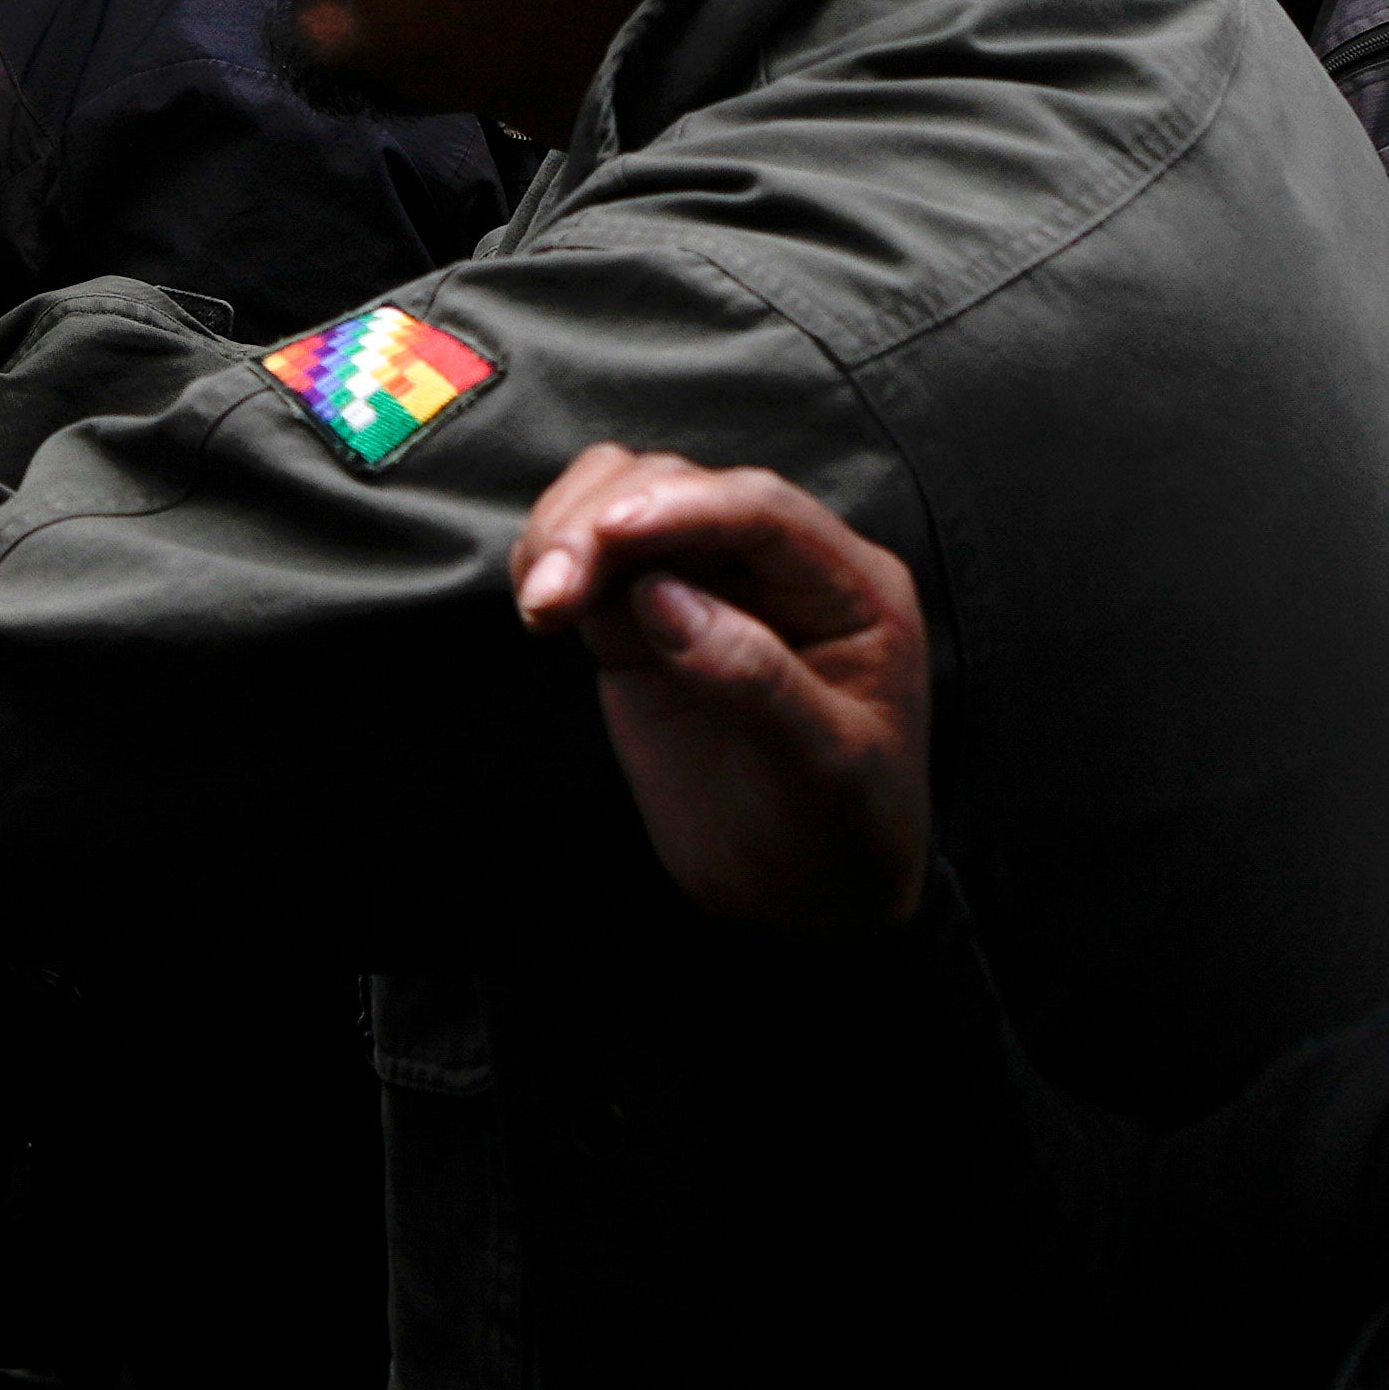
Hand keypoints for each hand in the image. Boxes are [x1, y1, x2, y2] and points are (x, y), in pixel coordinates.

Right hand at [511, 448, 932, 927]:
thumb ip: (754, 677)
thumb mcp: (825, 770)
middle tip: (550, 596)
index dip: (682, 507)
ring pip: (625, 499)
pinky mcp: (645, 621)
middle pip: (679, 487)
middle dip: (604, 522)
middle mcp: (775, 569)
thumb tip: (663, 597)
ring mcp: (706, 588)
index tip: (610, 534)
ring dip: (567, 530)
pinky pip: (591, 555)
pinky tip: (539, 604)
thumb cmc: (841, 836)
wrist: (804, 902)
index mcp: (849, 587)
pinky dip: (551, 559)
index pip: (761, 511)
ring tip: (540, 604)